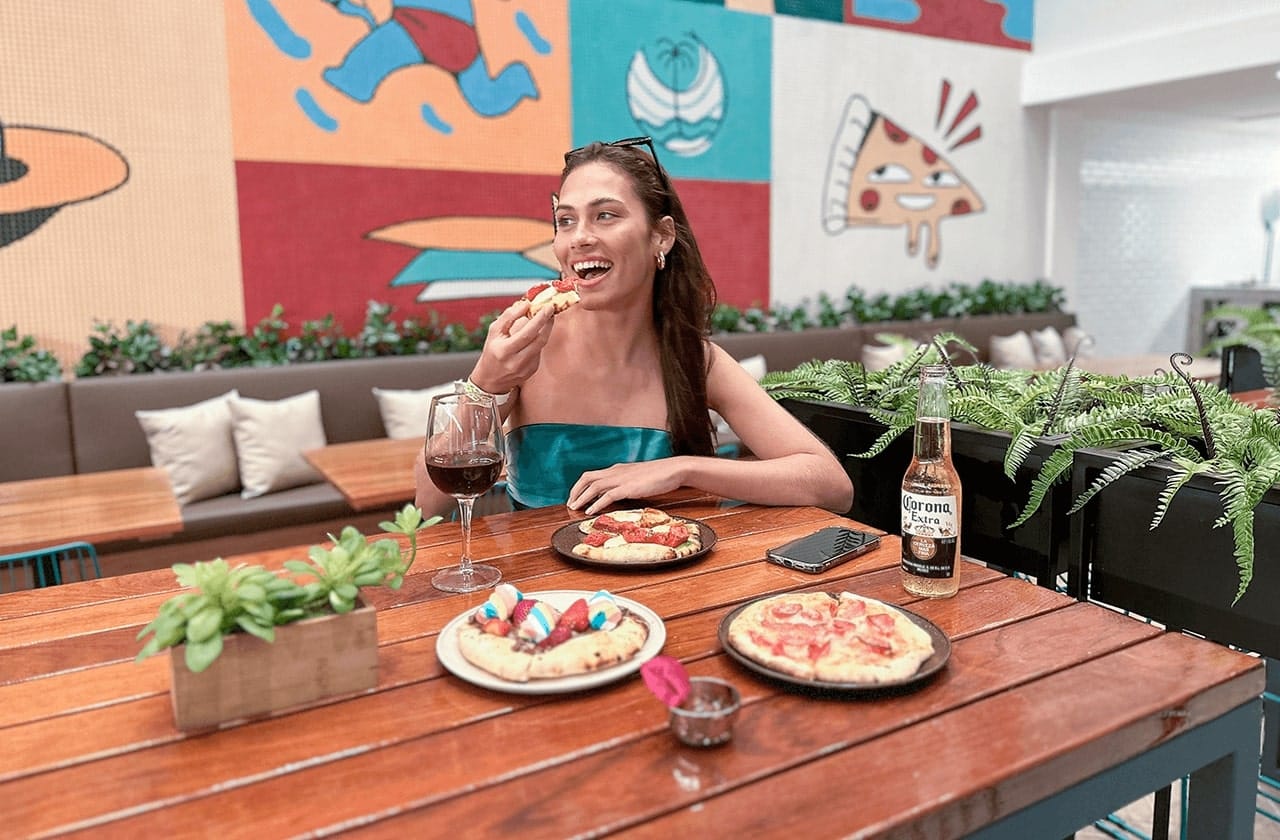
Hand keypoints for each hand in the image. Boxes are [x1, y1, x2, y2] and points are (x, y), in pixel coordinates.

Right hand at [469, 298, 554, 393]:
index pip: (527, 333)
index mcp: (504, 351)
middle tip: (550, 309)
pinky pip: (539, 352)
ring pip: (541, 345)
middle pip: (539, 340)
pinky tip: (535, 335)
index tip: (547, 307)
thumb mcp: (494, 332)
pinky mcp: (532, 371)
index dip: (539, 319)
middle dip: (547, 323)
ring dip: (545, 330)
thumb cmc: (492, 352)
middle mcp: (516, 362)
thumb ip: (509, 317)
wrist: (490, 379)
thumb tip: (525, 304)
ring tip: (546, 318)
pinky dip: (539, 341)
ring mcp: (525, 368)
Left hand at [567, 460, 683, 514]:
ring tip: (574, 508)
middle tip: (570, 503)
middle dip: (575, 490)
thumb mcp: (638, 478)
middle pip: (587, 478)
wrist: (674, 469)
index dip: (581, 485)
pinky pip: (607, 496)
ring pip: (593, 486)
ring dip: (581, 497)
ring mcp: (622, 479)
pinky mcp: (629, 487)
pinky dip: (596, 504)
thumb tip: (616, 493)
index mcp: (618, 469)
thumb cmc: (660, 475)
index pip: (592, 475)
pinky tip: (590, 511)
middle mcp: (616, 472)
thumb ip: (625, 483)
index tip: (575, 496)